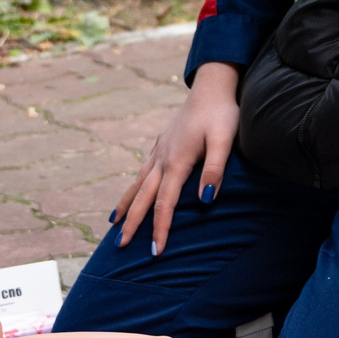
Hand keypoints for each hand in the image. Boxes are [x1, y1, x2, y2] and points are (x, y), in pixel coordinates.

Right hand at [114, 59, 238, 254]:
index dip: (160, 228)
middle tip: (119, 245)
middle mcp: (163, 158)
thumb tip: (204, 200)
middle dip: (132, 223)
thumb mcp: (224, 141)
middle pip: (144, 197)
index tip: (155, 251)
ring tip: (114, 222)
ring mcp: (160, 150)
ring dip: (127, 204)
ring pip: (139, 182)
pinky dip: (135, 185)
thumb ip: (214, 170)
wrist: (213, 86)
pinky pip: (144, 170)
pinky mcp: (163, 143)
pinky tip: (134, 190)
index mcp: (176, 162)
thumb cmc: (222, 114)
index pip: (164, 203)